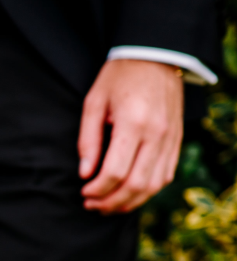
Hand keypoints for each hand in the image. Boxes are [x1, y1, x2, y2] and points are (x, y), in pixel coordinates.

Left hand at [78, 59, 183, 213]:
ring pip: (153, 186)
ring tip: (107, 205)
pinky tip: (128, 194)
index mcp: (133, 124)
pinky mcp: (177, 140)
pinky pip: (165, 175)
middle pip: (136, 185)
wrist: (156, 55)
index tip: (83, 193)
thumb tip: (85, 174)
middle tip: (91, 205)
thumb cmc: (118, 77)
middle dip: (111, 202)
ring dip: (129, 202)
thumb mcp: (93, 103)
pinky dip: (147, 191)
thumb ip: (88, 140)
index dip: (97, 190)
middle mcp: (157, 134)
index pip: (115, 172)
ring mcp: (171, 138)